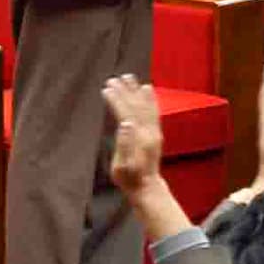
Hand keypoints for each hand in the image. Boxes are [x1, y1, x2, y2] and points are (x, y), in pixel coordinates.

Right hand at [103, 76, 166, 195]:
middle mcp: (149, 131)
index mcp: (139, 138)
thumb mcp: (121, 166)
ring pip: (146, 106)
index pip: (126, 113)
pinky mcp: (156, 133)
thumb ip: (124, 145)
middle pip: (136, 106)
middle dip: (125, 91)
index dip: (117, 100)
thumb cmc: (129, 179)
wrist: (148, 186)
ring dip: (136, 91)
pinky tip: (147, 89)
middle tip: (115, 78)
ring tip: (130, 77)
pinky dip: (150, 98)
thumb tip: (125, 123)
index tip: (107, 87)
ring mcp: (154, 131)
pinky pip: (154, 111)